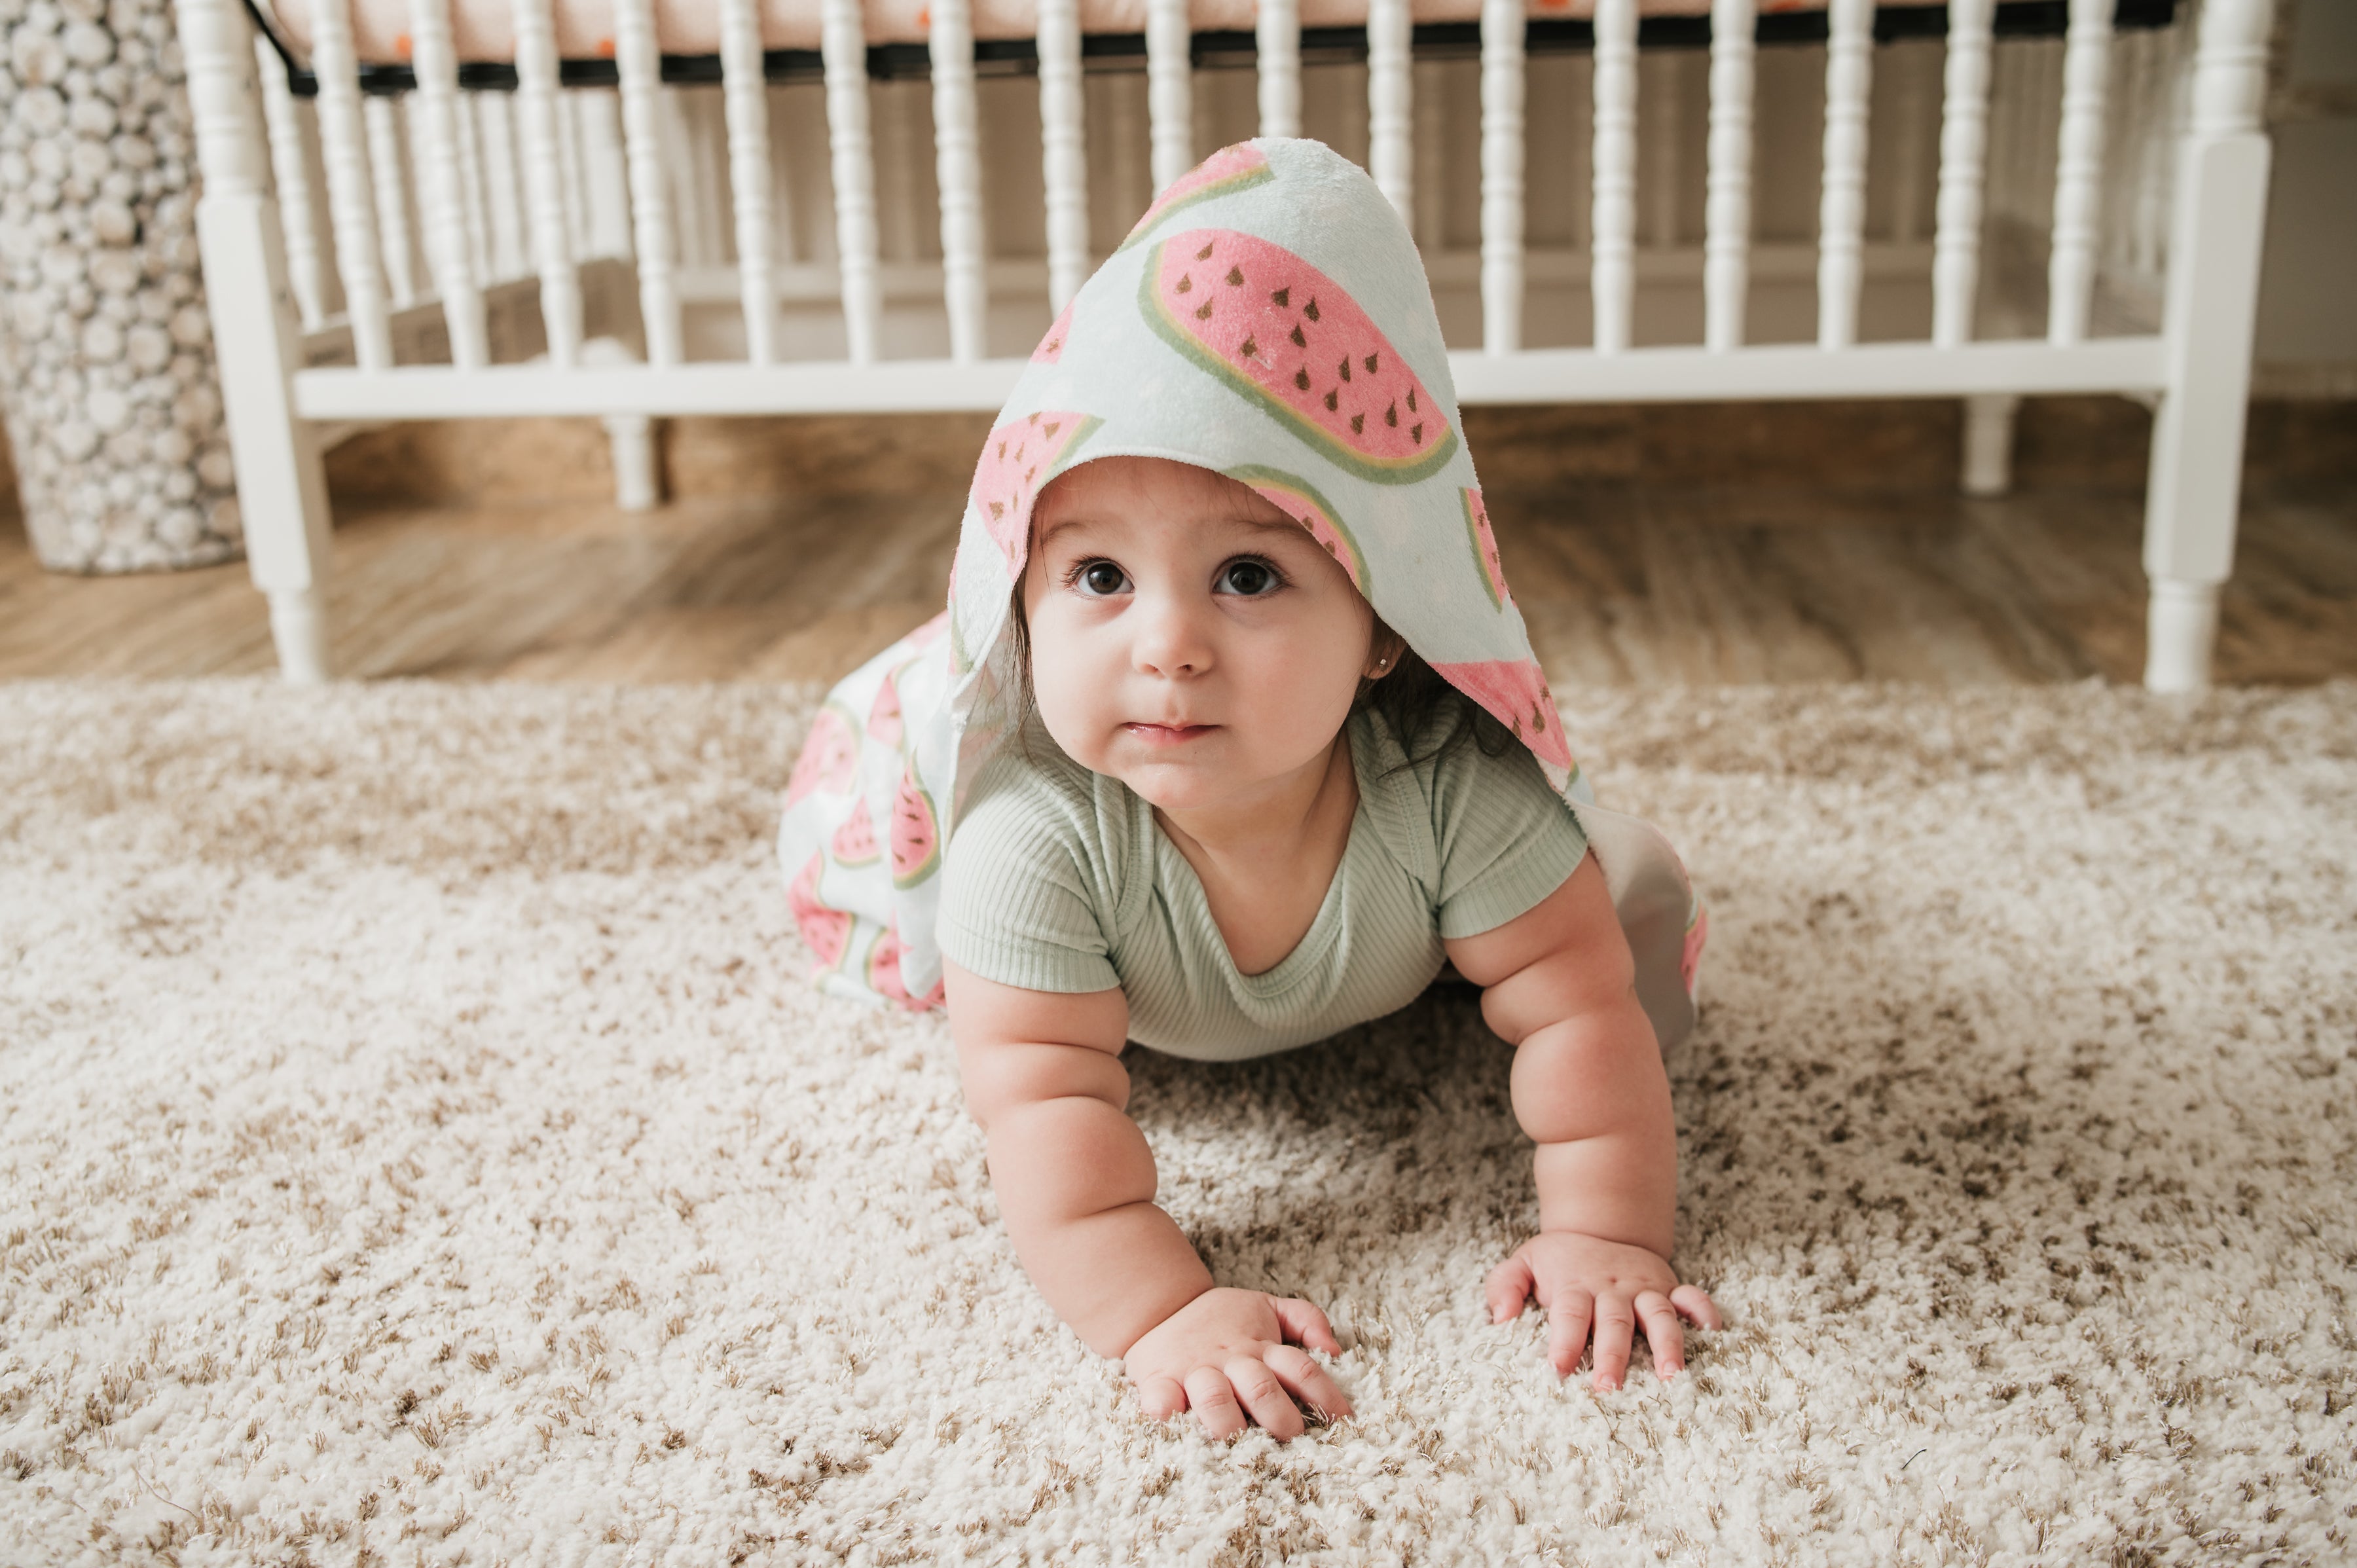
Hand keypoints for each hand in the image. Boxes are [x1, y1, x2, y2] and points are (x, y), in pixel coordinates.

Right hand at [1124, 1287, 1351, 1439]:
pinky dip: (1164, 1410)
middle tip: (1291, 1436)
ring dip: (1227, 1420)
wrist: (1158, 1307)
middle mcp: (1230, 1361)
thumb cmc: (1220, 1318)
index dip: (1324, 1394)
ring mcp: (1194, 1371)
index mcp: (1259, 1346)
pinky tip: (1170, 1419)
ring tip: (1236, 1441)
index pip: (1300, 1368)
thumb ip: (1305, 1319)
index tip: (1342, 1421)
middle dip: (1278, 1415)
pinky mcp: (1159, 1380)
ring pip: (1214, 1397)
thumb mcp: (1265, 1306)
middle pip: (1260, 1387)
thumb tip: (1334, 1350)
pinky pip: (1160, 1398)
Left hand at [1487, 1231, 1722, 1389]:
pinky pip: (1690, 1296)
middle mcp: (1611, 1288)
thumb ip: (1504, 1287)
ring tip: (1671, 1376)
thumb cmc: (1557, 1259)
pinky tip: (1713, 1331)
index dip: (1563, 1340)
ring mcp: (1643, 1287)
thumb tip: (1500, 1318)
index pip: (1568, 1314)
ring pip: (1656, 1314)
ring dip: (1666, 1343)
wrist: (1597, 1223)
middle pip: (1613, 1322)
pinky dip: (1703, 1311)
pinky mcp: (1667, 1285)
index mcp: (1575, 1286)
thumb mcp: (1523, 1263)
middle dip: (1612, 1355)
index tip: (1558, 1368)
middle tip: (1609, 1389)